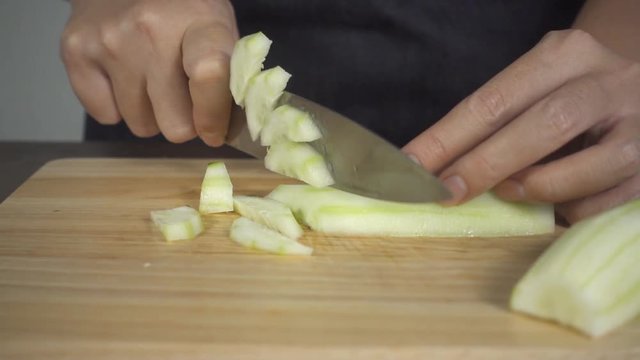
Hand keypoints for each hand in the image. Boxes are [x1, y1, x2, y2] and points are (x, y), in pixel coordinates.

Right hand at [61, 0, 237, 145]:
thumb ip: (228, 79)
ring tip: (153, 82)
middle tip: (183, 99)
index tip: (215, 131)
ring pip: (142, 126)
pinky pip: (106, 116)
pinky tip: (124, 77)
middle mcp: (151, 31)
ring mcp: (110, 43)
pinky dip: (117, 107)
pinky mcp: (76, 51)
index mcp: (199, 23)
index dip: (214, 116)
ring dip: (152, 115)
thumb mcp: (218, 29)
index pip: (210, 76)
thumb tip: (227, 132)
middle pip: (175, 124)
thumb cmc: (182, 11)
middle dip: (183, 122)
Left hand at [404, 30, 639, 223]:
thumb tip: (440, 172)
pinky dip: (571, 210)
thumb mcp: (534, 89)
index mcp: (563, 56)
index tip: (412, 168)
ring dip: (537, 188)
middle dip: (484, 165)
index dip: (447, 139)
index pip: (492, 101)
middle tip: (446, 193)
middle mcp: (605, 82)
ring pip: (589, 166)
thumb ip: (497, 123)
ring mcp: (637, 123)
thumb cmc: (566, 95)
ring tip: (509, 193)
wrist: (636, 91)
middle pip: (540, 125)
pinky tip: (553, 207)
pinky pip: (606, 200)